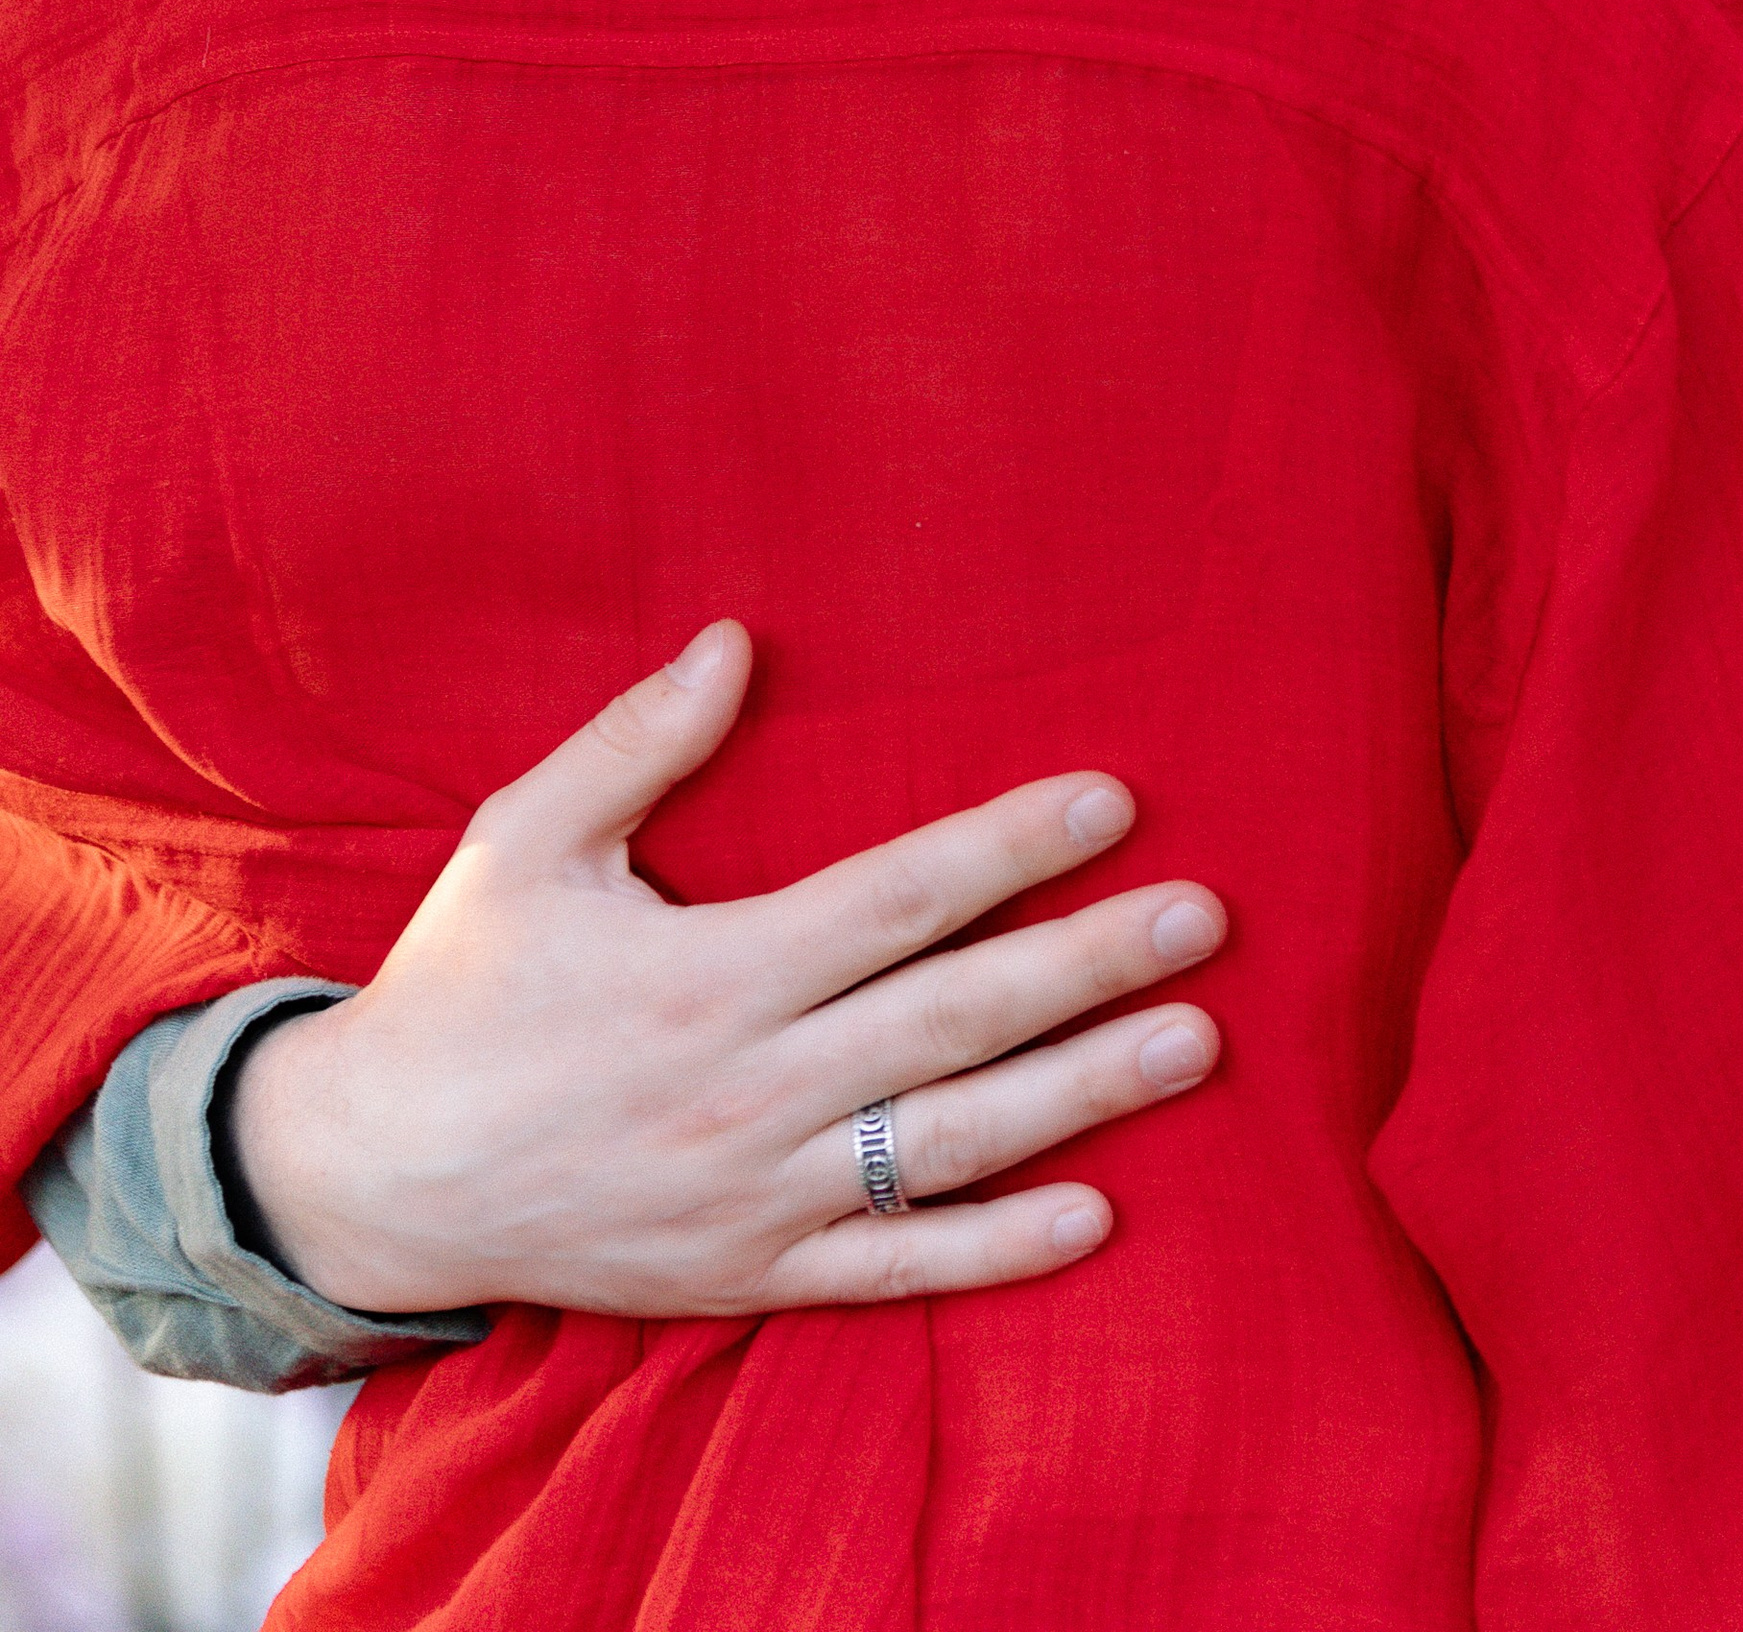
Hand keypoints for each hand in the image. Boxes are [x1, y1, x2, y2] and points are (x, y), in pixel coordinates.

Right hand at [226, 622, 1224, 1318]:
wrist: (369, 1180)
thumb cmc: (460, 988)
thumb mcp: (525, 842)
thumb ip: (636, 742)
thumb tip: (734, 639)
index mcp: (709, 969)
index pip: (897, 897)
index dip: (1010, 847)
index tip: (1111, 801)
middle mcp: (748, 1085)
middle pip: (955, 1016)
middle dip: (1089, 962)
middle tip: (1203, 919)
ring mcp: (755, 1192)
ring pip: (952, 1142)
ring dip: (1083, 1093)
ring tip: (1193, 1041)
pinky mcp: (748, 1272)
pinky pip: (893, 1269)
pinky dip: (997, 1252)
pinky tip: (1095, 1215)